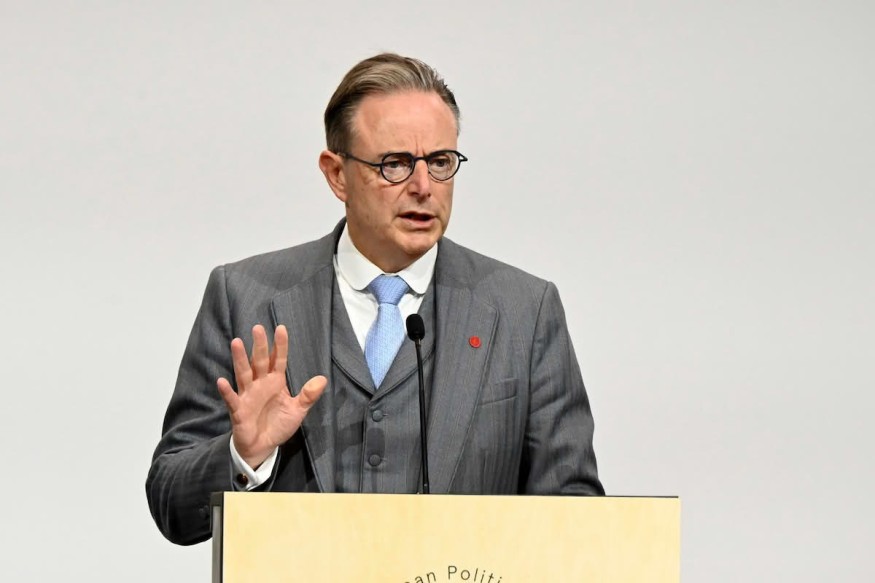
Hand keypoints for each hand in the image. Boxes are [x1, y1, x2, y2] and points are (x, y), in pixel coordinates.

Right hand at [217, 324, 326, 468]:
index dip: (280, 345)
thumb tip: (322, 379)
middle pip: (259, 361)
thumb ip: (308, 395)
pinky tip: (222, 381)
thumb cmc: (278, 425)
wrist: (263, 447)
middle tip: (258, 328)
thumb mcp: (297, 410)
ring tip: (236, 342)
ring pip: (243, 374)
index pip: (278, 360)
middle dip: (259, 345)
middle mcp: (260, 384)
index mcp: (275, 382)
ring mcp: (248, 395)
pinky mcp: (238, 410)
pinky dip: (227, 391)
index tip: (281, 328)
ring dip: (240, 359)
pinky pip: (232, 399)